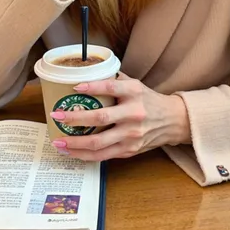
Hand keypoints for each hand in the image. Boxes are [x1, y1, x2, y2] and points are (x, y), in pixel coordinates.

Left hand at [50, 73, 191, 160]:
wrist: (172, 121)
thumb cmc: (149, 100)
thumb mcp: (136, 84)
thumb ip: (114, 80)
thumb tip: (87, 73)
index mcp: (134, 92)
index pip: (110, 87)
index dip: (92, 87)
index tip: (75, 87)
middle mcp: (134, 114)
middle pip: (100, 118)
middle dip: (75, 118)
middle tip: (57, 115)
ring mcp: (132, 135)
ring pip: (98, 143)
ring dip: (74, 143)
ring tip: (57, 141)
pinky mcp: (130, 150)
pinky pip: (103, 156)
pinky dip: (84, 155)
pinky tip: (72, 152)